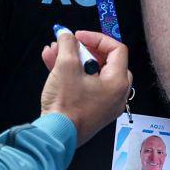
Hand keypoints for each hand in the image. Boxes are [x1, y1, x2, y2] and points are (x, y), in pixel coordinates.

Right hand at [39, 29, 131, 146]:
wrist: (56, 134)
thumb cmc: (66, 105)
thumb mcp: (66, 65)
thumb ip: (68, 44)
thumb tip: (66, 35)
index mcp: (117, 83)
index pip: (117, 49)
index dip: (96, 38)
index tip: (79, 36)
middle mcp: (116, 95)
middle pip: (106, 61)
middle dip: (84, 49)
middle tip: (71, 45)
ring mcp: (104, 105)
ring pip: (92, 74)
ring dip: (73, 59)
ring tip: (54, 51)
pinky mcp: (92, 111)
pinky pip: (86, 86)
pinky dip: (72, 74)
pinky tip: (52, 63)